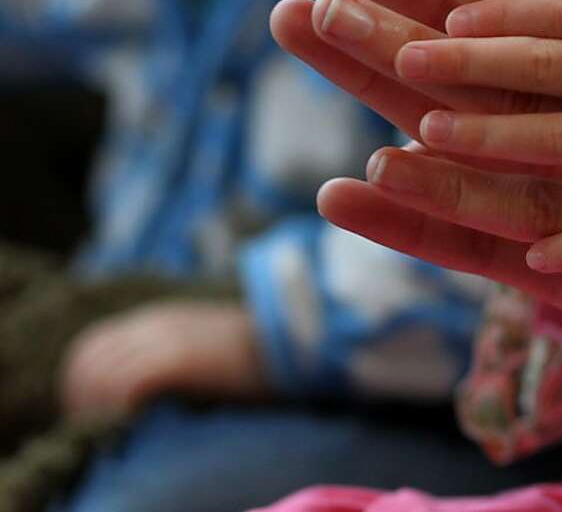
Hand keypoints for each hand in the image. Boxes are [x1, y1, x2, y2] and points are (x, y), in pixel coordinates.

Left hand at [60, 302, 267, 420]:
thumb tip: (145, 392)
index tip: (90, 411)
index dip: (80, 380)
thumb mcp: (205, 344)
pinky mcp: (178, 357)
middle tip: (91, 428)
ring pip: (99, 371)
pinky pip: (125, 383)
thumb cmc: (257, 353)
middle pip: (87, 357)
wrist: (294, 339)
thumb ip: (173, 354)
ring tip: (107, 432)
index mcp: (159, 317)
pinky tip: (129, 425)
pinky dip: (117, 407)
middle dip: (78, 396)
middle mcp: (155, 322)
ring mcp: (165, 337)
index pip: (93, 343)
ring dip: (94, 406)